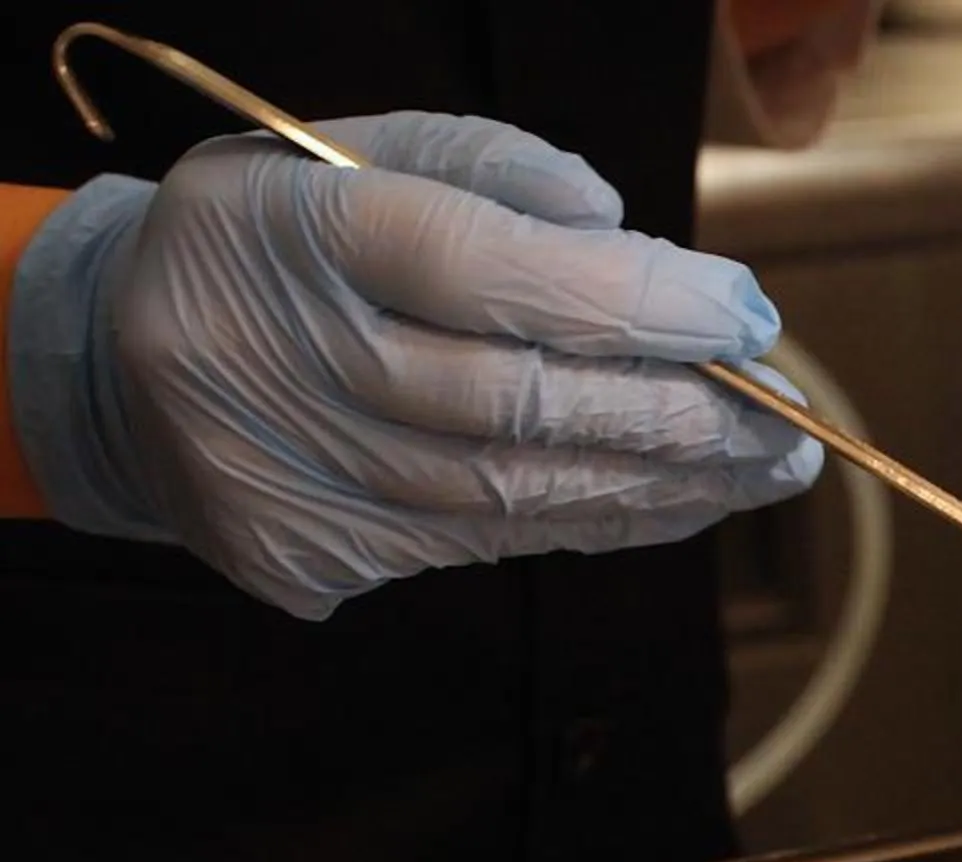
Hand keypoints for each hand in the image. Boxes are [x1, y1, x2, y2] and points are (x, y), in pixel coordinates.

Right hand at [7, 112, 820, 620]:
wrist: (121, 363)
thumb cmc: (286, 239)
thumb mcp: (357, 154)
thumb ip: (494, 171)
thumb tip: (628, 233)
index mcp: (290, 230)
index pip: (485, 270)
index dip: (634, 302)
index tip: (747, 317)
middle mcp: (282, 360)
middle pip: (515, 404)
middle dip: (678, 418)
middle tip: (790, 424)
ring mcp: (286, 473)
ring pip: (515, 496)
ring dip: (663, 486)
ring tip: (764, 469)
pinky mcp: (305, 554)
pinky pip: (487, 546)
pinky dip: (596, 520)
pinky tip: (677, 502)